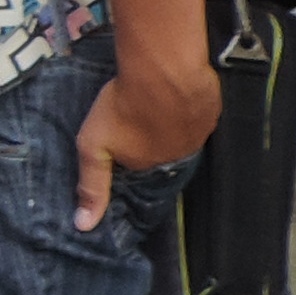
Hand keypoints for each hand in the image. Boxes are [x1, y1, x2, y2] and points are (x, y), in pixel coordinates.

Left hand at [77, 52, 216, 231]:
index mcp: (151, 166)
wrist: (164, 68)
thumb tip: (84, 226)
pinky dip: (187, 107)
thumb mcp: (93, 145)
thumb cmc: (124, 104)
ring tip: (156, 102)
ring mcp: (199, 133)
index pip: (141, 168)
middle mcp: (179, 156)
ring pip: (182, 132)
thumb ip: (91, 184)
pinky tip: (175, 93)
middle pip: (163, 151)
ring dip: (171, 122)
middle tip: (139, 114)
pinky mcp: (211, 110)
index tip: (125, 138)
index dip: (131, 152)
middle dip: (151, 137)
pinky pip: (198, 113)